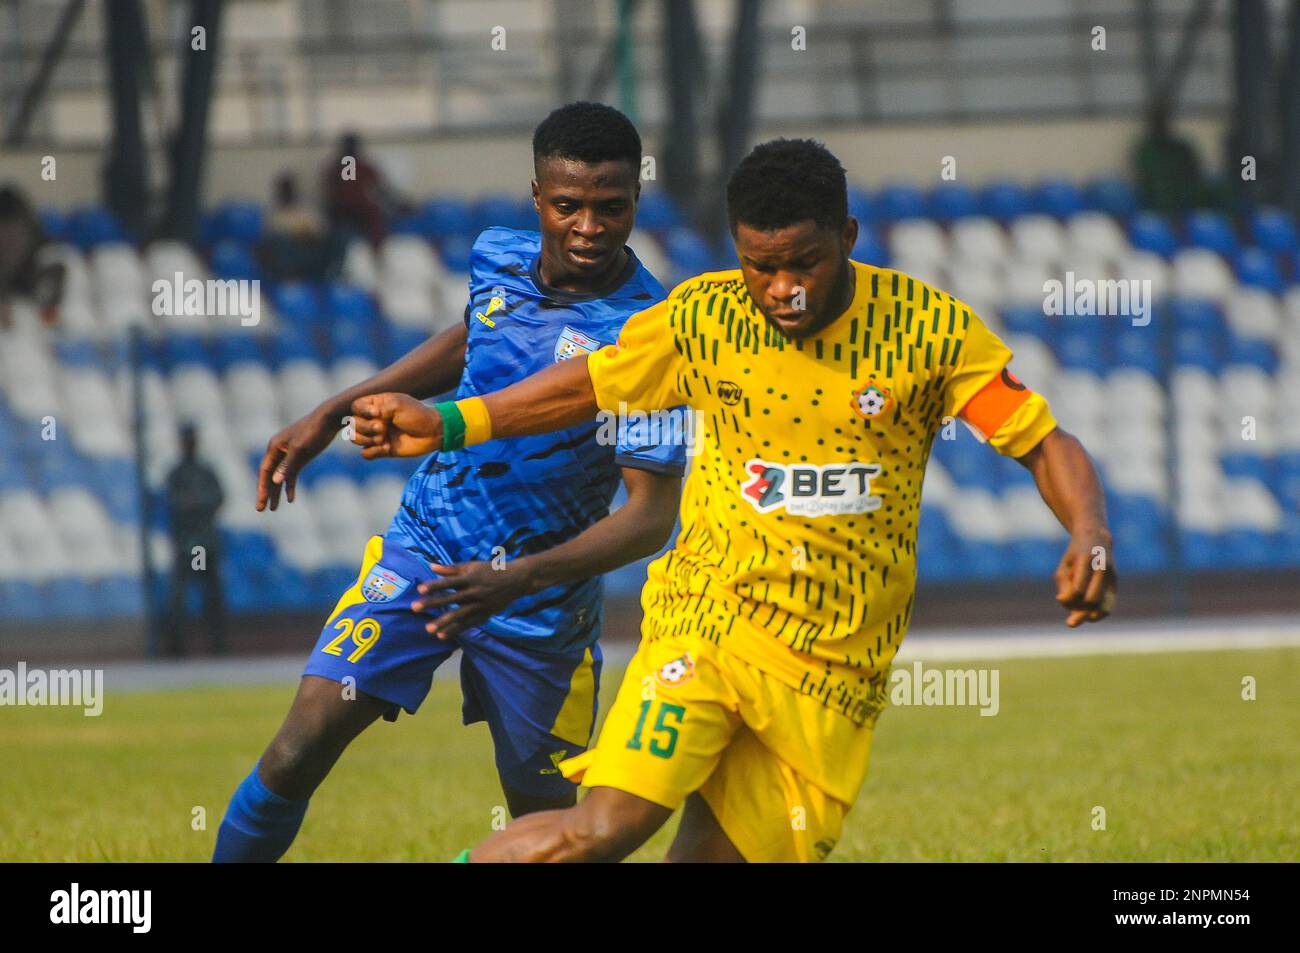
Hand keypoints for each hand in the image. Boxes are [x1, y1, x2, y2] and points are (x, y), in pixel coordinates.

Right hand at [256, 408, 342, 510]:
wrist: (329, 419)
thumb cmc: (313, 431)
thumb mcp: (300, 449)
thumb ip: (288, 466)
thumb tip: (275, 481)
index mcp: (275, 447)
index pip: (264, 471)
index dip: (262, 487)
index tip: (261, 502)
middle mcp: (279, 451)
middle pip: (269, 475)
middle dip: (266, 493)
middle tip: (261, 510)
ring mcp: (290, 454)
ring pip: (280, 476)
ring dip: (277, 492)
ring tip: (273, 508)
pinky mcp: (300, 456)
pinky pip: (292, 474)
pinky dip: (290, 485)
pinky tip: (290, 498)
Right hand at [350, 393, 442, 457]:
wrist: (432, 433)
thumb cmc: (417, 414)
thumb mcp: (397, 405)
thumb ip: (378, 410)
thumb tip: (367, 420)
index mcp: (376, 405)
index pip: (356, 406)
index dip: (361, 411)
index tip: (376, 413)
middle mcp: (373, 419)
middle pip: (353, 423)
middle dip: (365, 427)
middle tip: (382, 428)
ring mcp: (376, 434)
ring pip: (355, 438)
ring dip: (366, 439)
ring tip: (382, 439)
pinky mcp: (381, 449)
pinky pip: (365, 453)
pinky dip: (373, 452)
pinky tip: (386, 448)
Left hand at [411, 559, 536, 639]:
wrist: (517, 580)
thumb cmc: (491, 570)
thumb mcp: (472, 566)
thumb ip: (451, 568)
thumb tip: (431, 566)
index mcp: (470, 578)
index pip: (448, 582)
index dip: (434, 586)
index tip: (420, 589)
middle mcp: (474, 592)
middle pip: (450, 599)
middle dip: (432, 604)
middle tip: (414, 608)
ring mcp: (480, 605)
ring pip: (459, 615)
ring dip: (443, 622)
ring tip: (428, 629)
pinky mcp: (484, 614)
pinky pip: (468, 624)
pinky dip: (456, 630)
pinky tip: (442, 636)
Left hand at [1054, 527, 1116, 626]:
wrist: (1096, 538)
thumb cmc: (1075, 555)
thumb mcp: (1064, 566)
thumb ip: (1063, 586)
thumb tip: (1063, 602)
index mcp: (1086, 560)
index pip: (1078, 589)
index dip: (1068, 600)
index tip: (1060, 598)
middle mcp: (1102, 568)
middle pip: (1092, 599)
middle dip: (1079, 613)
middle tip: (1070, 620)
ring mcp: (1111, 575)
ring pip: (1103, 605)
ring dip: (1089, 615)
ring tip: (1078, 617)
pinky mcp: (1115, 582)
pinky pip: (1109, 604)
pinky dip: (1099, 614)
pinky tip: (1090, 617)